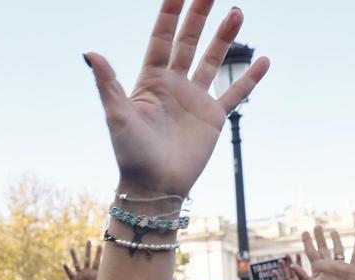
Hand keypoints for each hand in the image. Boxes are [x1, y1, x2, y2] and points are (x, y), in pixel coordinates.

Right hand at [63, 240, 102, 279]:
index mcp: (95, 273)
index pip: (98, 261)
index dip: (99, 253)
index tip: (100, 244)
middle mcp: (87, 271)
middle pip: (88, 258)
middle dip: (88, 249)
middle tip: (89, 240)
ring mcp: (79, 275)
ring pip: (77, 263)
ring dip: (74, 256)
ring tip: (72, 249)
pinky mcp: (73, 279)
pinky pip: (70, 273)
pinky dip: (67, 269)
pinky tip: (64, 264)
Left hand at [86, 1, 268, 198]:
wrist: (153, 186)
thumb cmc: (130, 153)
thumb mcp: (117, 115)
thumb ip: (107, 83)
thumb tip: (90, 53)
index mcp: (150, 81)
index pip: (161, 39)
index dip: (169, 13)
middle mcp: (173, 85)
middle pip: (187, 42)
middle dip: (198, 15)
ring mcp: (194, 99)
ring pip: (212, 60)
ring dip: (224, 37)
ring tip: (237, 11)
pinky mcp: (212, 117)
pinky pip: (235, 93)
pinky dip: (249, 78)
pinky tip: (264, 60)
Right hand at [276, 255, 311, 279]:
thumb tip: (321, 273)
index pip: (299, 268)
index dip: (298, 261)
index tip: (298, 253)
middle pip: (290, 269)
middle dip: (288, 262)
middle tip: (287, 254)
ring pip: (284, 274)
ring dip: (282, 267)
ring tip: (280, 260)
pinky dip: (276, 277)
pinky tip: (273, 272)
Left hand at [291, 225, 354, 279]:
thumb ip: (302, 276)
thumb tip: (292, 265)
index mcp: (317, 268)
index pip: (310, 251)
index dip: (307, 242)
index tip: (304, 232)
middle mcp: (328, 265)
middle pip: (322, 247)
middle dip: (319, 237)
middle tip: (317, 226)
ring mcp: (340, 266)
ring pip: (338, 249)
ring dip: (336, 240)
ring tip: (333, 231)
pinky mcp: (352, 269)